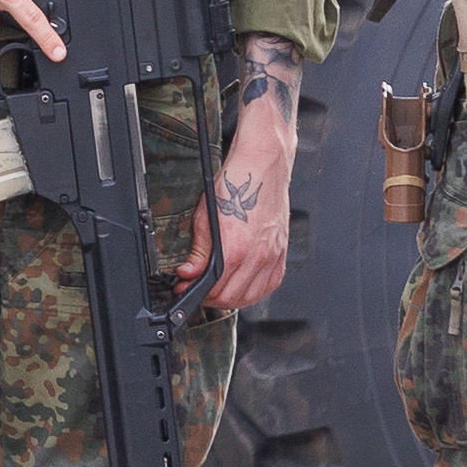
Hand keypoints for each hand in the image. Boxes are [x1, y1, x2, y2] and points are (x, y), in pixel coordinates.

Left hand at [196, 66, 295, 311]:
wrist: (262, 167)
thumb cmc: (236, 185)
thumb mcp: (205, 216)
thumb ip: (198, 251)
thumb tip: (189, 273)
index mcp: (237, 247)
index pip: (216, 288)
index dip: (196, 292)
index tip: (185, 288)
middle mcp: (259, 255)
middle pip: (234, 297)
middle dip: (211, 299)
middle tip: (197, 291)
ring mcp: (274, 255)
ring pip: (253, 296)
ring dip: (233, 299)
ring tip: (216, 291)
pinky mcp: (282, 252)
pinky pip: (271, 284)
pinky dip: (255, 291)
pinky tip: (243, 286)